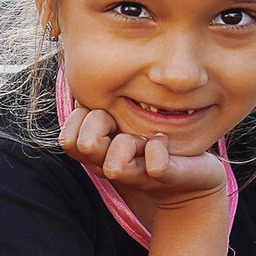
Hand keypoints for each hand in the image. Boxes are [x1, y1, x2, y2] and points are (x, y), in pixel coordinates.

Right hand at [60, 103, 226, 213]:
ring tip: (144, 138)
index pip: (66, 139)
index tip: (105, 113)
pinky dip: (158, 148)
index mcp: (94, 153)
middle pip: (83, 146)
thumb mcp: (117, 120)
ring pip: (114, 166)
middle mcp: (107, 167)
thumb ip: (97, 106)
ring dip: (130, 142)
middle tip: (124, 123)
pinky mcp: (163, 178)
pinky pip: (155, 165)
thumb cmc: (150, 143)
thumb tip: (82, 78)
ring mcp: (135, 176)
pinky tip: (162, 141)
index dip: (82, 118)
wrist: (189, 178)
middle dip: (102, 123)